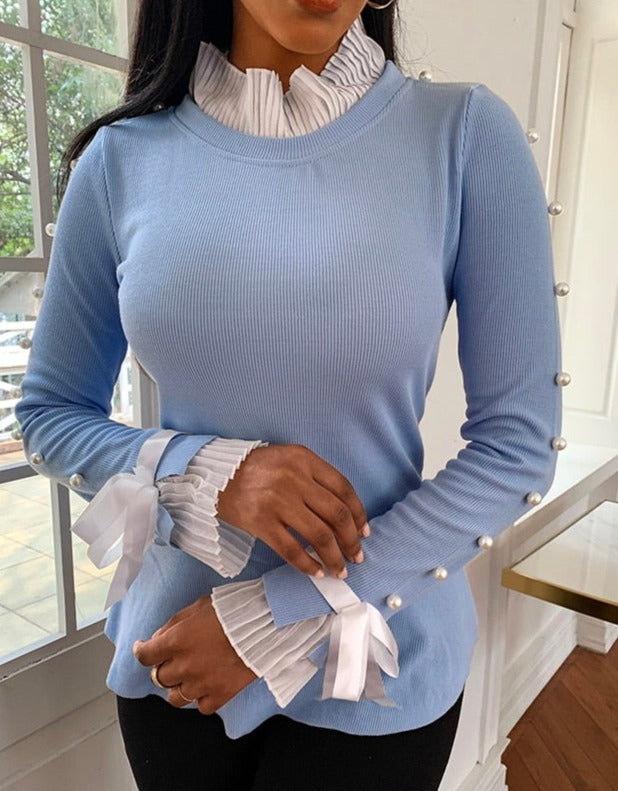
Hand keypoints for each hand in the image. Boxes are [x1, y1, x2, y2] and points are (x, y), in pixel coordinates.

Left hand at [132, 595, 256, 714]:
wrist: (266, 623)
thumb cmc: (233, 609)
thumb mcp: (198, 606)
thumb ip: (174, 623)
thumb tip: (158, 638)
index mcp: (177, 641)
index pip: (145, 656)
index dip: (141, 651)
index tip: (142, 649)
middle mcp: (185, 665)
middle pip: (159, 677)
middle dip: (163, 667)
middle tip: (172, 659)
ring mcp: (202, 683)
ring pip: (175, 697)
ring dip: (178, 686)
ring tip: (188, 676)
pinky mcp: (220, 695)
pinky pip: (200, 706)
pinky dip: (200, 698)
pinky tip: (206, 686)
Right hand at [217, 444, 368, 579]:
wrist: (215, 474)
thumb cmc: (256, 469)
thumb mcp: (288, 460)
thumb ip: (315, 478)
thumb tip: (344, 515)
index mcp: (304, 459)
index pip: (344, 489)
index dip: (359, 514)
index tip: (364, 532)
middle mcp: (294, 478)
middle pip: (336, 515)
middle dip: (351, 540)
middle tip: (356, 556)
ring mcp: (276, 500)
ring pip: (319, 536)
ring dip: (334, 558)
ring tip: (339, 570)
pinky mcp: (260, 521)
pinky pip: (292, 550)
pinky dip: (308, 565)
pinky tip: (316, 572)